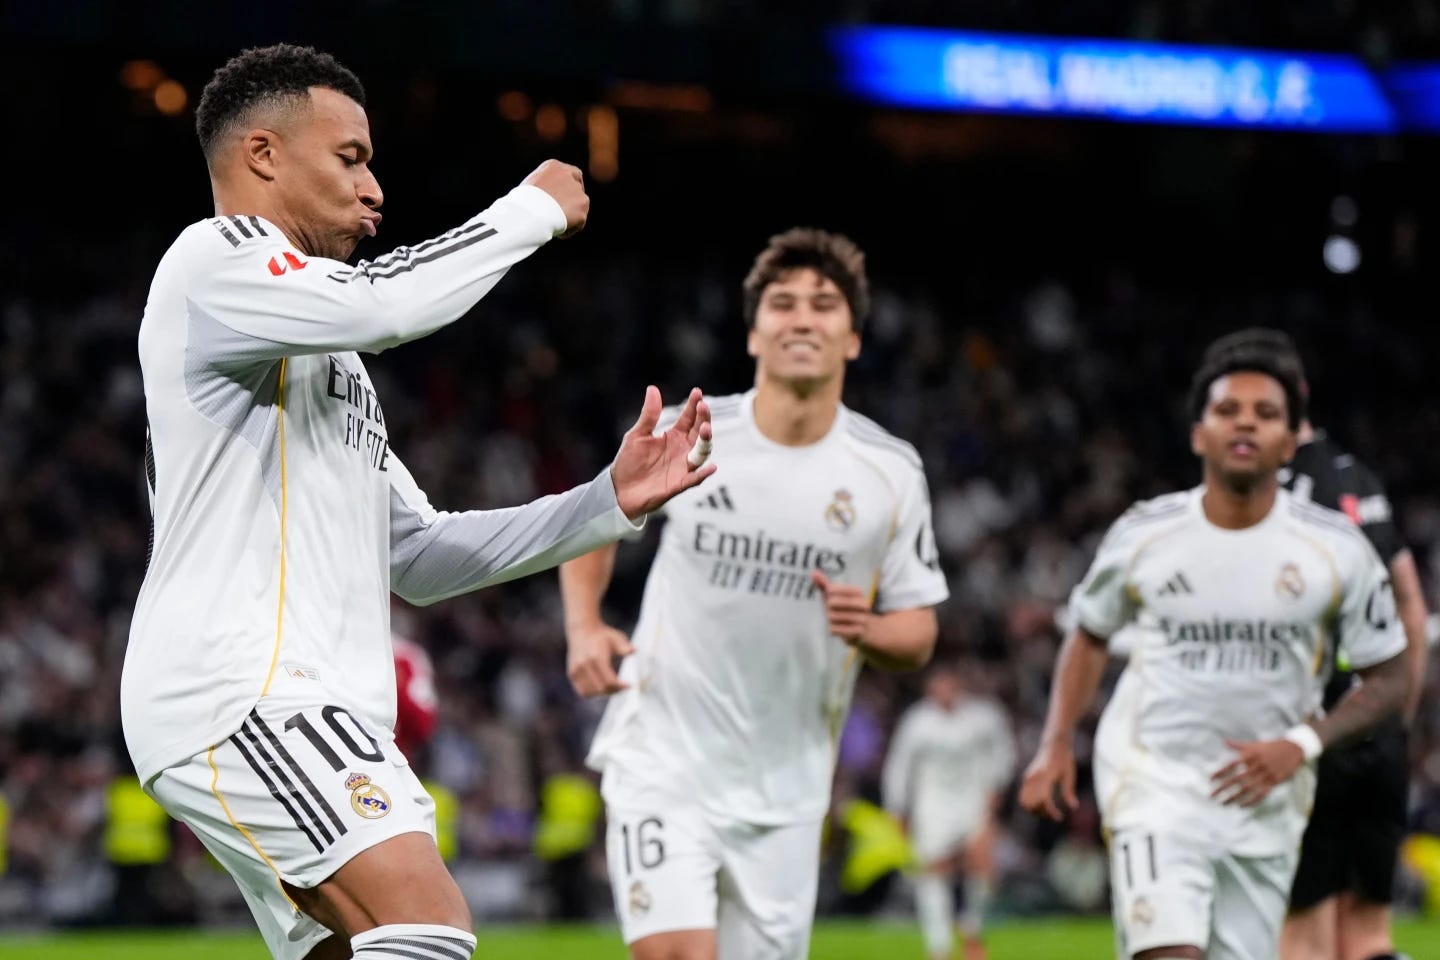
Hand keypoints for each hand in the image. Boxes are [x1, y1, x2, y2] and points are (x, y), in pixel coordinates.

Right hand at [522, 159, 588, 237]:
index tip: (566, 196)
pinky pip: (578, 223)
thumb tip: (546, 202)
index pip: (571, 173)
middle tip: (565, 214)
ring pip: (579, 207)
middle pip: (577, 188)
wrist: (530, 212)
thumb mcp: (530, 190)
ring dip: (570, 217)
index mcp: (554, 167)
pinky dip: (569, 230)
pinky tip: (556, 232)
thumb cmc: (522, 203)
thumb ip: (544, 190)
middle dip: (573, 201)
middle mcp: (569, 175)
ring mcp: (578, 191)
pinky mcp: (582, 207)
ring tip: (553, 227)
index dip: (570, 185)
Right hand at [566, 622, 633, 696]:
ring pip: (590, 693)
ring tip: (611, 688)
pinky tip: (600, 688)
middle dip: (614, 691)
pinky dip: (592, 693)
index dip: (620, 687)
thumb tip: (633, 651)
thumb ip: (624, 646)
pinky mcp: (571, 673)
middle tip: (622, 687)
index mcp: (597, 657)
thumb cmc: (603, 635)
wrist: (583, 630)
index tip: (628, 685)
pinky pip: (582, 691)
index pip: (609, 681)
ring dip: (602, 694)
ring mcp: (576, 670)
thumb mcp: (616, 638)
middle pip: (601, 689)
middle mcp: (585, 665)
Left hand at [610, 386, 715, 519]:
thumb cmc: (629, 462)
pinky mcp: (679, 484)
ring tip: (706, 428)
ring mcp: (683, 466)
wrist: (619, 490)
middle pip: (699, 432)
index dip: (693, 406)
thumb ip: (649, 415)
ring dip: (706, 441)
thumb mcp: (637, 435)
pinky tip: (712, 467)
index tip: (697, 392)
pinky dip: (704, 474)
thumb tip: (653, 388)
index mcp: (673, 436)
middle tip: (703, 406)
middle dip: (703, 419)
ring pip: (701, 452)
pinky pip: (695, 479)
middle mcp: (682, 450)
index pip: (688, 418)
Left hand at [811, 570, 872, 644]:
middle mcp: (863, 604)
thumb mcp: (836, 595)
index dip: (827, 594)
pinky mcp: (858, 632)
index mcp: (858, 592)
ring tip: (837, 619)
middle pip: (832, 602)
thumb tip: (813, 572)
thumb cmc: (844, 608)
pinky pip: (834, 629)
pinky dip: (832, 629)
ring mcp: (862, 619)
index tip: (831, 597)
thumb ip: (824, 583)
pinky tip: (839, 627)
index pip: (832, 589)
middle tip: (833, 610)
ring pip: (832, 616)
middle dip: (828, 608)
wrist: (863, 630)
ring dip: (830, 619)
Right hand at [1019, 741, 1077, 820]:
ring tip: (1048, 810)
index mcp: (1045, 776)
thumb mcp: (1069, 775)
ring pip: (1024, 801)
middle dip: (1041, 812)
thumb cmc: (1064, 759)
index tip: (1060, 817)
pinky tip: (1043, 803)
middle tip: (1053, 814)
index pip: (1044, 800)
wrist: (1053, 744)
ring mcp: (1028, 778)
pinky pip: (1024, 796)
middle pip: (1031, 804)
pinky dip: (1031, 803)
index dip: (1051, 812)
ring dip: (1035, 809)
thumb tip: (1073, 808)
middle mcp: (1033, 778)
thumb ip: (1069, 792)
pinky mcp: (1026, 778)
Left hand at [1210, 738, 1304, 806]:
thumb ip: (1238, 745)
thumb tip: (1224, 741)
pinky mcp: (1275, 782)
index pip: (1231, 765)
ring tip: (1224, 803)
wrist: (1293, 749)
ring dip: (1235, 797)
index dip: (1220, 772)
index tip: (1210, 780)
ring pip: (1247, 788)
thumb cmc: (1270, 747)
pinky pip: (1261, 794)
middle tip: (1212, 796)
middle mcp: (1256, 765)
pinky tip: (1242, 806)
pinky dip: (1251, 801)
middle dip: (1223, 788)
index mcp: (1250, 755)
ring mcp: (1266, 774)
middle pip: (1237, 779)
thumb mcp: (1254, 745)